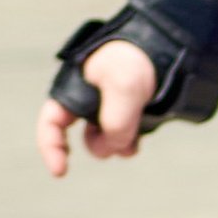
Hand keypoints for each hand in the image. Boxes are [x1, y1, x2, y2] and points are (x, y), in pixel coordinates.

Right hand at [36, 38, 158, 180]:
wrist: (167, 45)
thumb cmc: (137, 57)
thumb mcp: (124, 87)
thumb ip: (116, 122)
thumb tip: (116, 146)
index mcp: (73, 88)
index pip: (51, 124)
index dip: (51, 149)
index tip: (61, 172)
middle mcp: (88, 100)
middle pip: (87, 138)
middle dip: (102, 145)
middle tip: (122, 142)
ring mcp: (109, 107)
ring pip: (109, 139)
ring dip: (119, 145)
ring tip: (133, 144)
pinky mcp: (129, 111)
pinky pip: (125, 136)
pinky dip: (130, 141)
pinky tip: (138, 141)